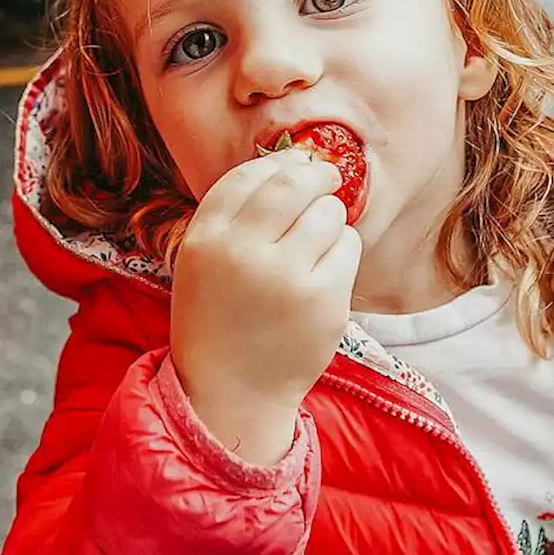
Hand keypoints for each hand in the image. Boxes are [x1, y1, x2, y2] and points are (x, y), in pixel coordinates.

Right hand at [171, 149, 360, 463]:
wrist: (232, 391)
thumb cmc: (223, 321)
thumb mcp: (207, 264)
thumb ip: (238, 220)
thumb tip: (295, 164)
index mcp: (204, 239)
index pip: (246, 177)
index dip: (277, 162)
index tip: (297, 162)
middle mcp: (241, 252)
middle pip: (294, 182)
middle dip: (317, 174)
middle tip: (328, 180)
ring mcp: (284, 275)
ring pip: (328, 213)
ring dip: (330, 220)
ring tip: (317, 247)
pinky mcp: (323, 297)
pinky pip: (348, 246)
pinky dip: (344, 252)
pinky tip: (326, 274)